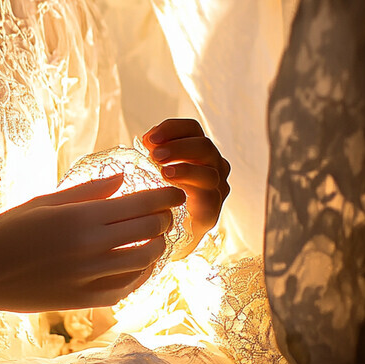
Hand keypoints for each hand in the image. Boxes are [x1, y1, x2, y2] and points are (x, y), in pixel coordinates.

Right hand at [0, 174, 185, 312]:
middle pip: (148, 230)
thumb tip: (122, 178)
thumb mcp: (43, 201)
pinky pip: (128, 287)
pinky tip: (140, 263)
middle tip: (164, 212)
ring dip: (156, 245)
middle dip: (163, 218)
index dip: (165, 196)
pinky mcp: (85, 300)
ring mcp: (89, 277)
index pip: (139, 204)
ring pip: (145, 260)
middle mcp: (90, 247)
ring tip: (154, 236)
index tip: (177, 191)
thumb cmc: (8, 231)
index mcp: (79, 218)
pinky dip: (142, 273)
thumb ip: (86, 191)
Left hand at [138, 118, 229, 254]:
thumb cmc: (154, 194)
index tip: (148, 138)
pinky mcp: (212, 213)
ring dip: (185, 168)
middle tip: (154, 155)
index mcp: (197, 150)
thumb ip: (153, 151)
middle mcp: (213, 166)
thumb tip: (148, 140)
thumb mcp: (151, 167)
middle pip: (204, 146)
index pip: (192, 128)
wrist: (160, 234)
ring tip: (163, 172)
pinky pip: (209, 197)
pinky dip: (192, 192)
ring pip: (210, 172)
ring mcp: (216, 190)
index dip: (172, 128)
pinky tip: (173, 191)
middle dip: (178, 147)